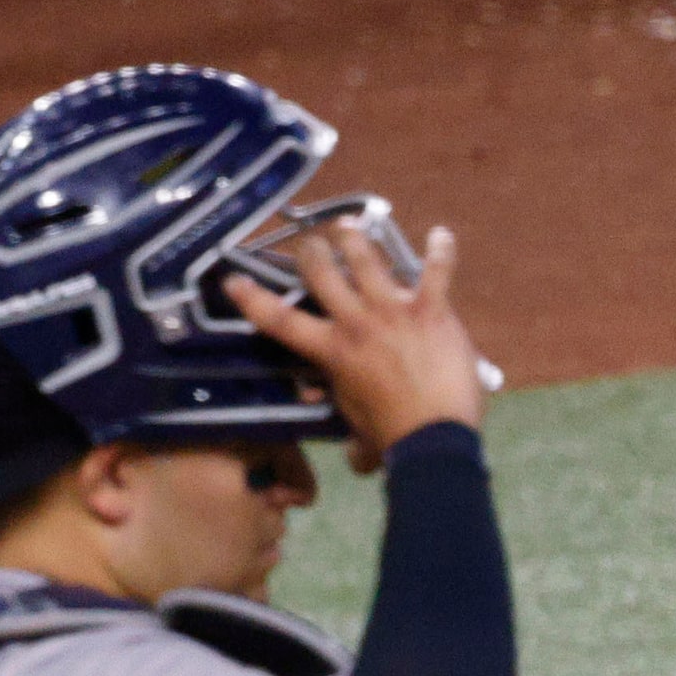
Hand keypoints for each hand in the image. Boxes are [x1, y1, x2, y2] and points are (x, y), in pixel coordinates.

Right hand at [224, 223, 487, 471]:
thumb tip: (353, 452)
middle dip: (312, 253)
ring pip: (368, 260)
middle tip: (310, 243)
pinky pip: (437, 272)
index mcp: (331, 351)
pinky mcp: (431, 310)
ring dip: (356, 239)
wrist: (433, 436)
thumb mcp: (355, 426)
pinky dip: (441, 250)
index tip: (233, 279)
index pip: (280, 320)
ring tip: (348, 224)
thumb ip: (352, 424)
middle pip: (322, 274)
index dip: (252, 298)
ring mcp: (393, 311)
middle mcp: (356, 322)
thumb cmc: (392, 437)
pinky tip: (442, 233)